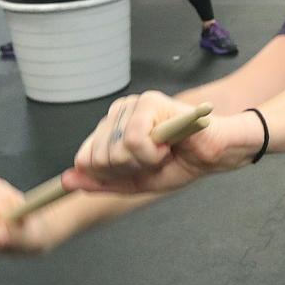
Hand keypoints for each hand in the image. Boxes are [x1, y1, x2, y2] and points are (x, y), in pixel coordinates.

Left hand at [63, 92, 256, 194]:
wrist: (216, 154)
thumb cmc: (181, 162)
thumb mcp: (135, 181)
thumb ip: (101, 182)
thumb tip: (67, 181)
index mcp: (111, 128)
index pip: (85, 159)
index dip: (112, 174)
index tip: (138, 169)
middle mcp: (118, 113)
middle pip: (98, 157)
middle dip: (129, 170)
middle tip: (155, 160)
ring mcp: (133, 105)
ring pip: (115, 150)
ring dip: (144, 162)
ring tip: (164, 151)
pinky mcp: (150, 103)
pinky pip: (134, 140)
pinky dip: (153, 153)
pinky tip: (168, 144)